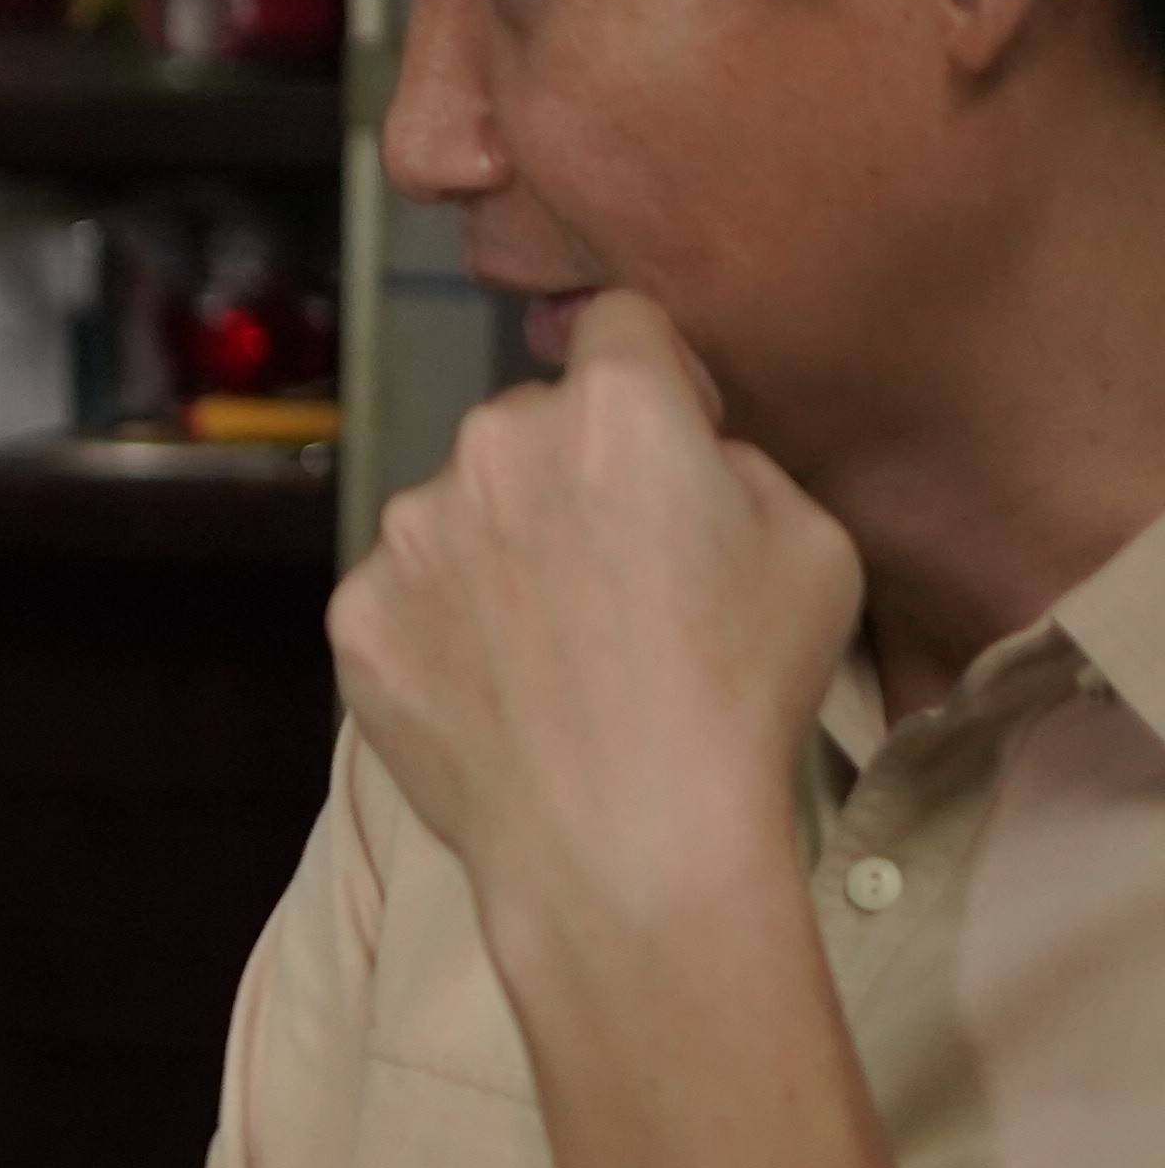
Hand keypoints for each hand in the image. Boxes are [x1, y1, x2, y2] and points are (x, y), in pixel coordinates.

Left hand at [327, 294, 861, 967]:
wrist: (627, 843)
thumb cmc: (740, 693)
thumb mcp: (813, 542)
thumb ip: (733, 459)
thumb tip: (682, 449)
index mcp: (612, 408)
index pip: (621, 324)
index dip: (655, 376)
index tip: (670, 438)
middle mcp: (491, 446)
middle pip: (532, 422)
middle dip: (570, 469)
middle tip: (618, 572)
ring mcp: (409, 534)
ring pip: (460, 507)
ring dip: (498, 546)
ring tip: (559, 647)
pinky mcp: (356, 616)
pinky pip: (407, 593)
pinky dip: (445, 625)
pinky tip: (502, 688)